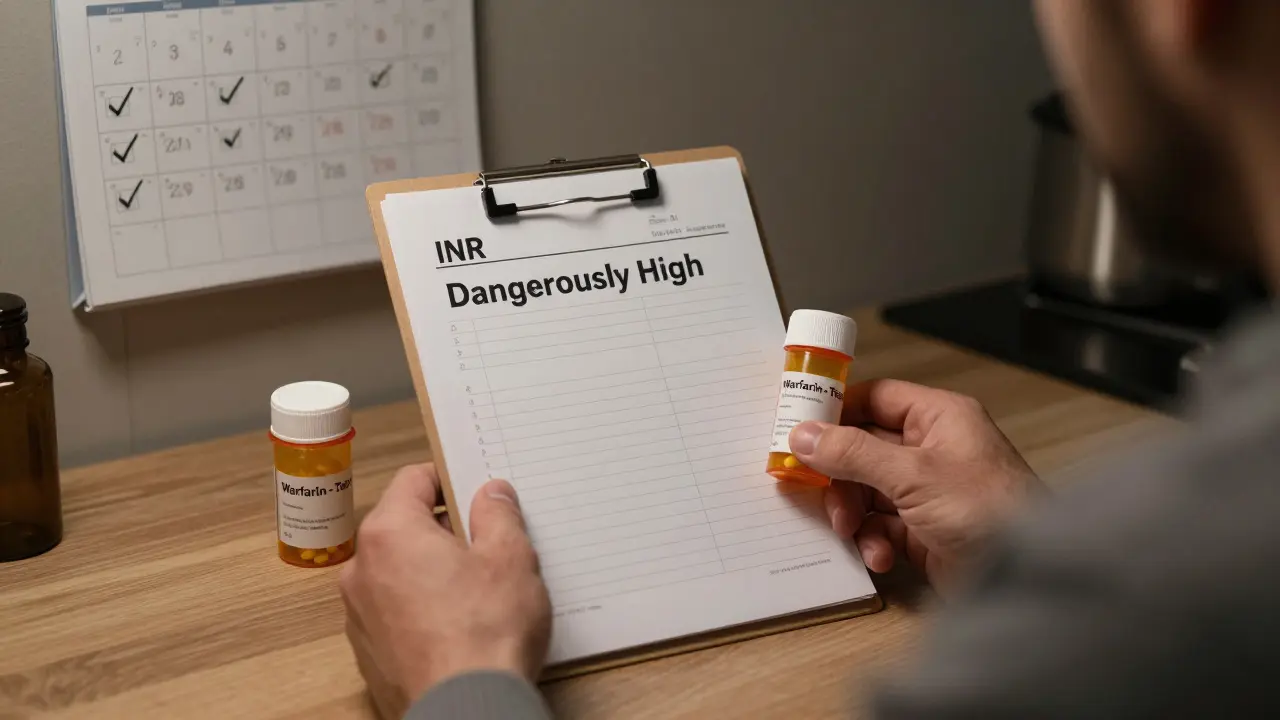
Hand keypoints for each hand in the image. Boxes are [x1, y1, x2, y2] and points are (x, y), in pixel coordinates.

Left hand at [340, 464, 551, 718]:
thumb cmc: (485, 634)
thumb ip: (498, 515)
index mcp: (390, 533)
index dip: (449, 478)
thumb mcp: (510, 558)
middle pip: (403, 526)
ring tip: (478, 589)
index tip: (474, 489)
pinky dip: (422, 608)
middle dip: (444, 528)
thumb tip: (491, 494)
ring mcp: (360, 614)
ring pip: (398, 571)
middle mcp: (362, 568)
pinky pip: (395, 611)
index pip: (413, 480)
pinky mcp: (368, 651)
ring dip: (432, 570)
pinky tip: (459, 625)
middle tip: (488, 543)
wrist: (464, 711)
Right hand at [788, 380, 1040, 591]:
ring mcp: (929, 492)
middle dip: (839, 475)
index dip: (837, 411)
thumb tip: (804, 435)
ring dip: (852, 514)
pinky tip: (881, 556)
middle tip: (815, 490)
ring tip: (850, 531)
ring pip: (866, 492)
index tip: (798, 427)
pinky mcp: (925, 531)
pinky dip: (873, 542)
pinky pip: (880, 527)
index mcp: (939, 418)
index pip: (876, 398)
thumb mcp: (912, 475)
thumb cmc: (989, 511)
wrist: (1030, 578)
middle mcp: (933, 450)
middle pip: (863, 448)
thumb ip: (853, 453)